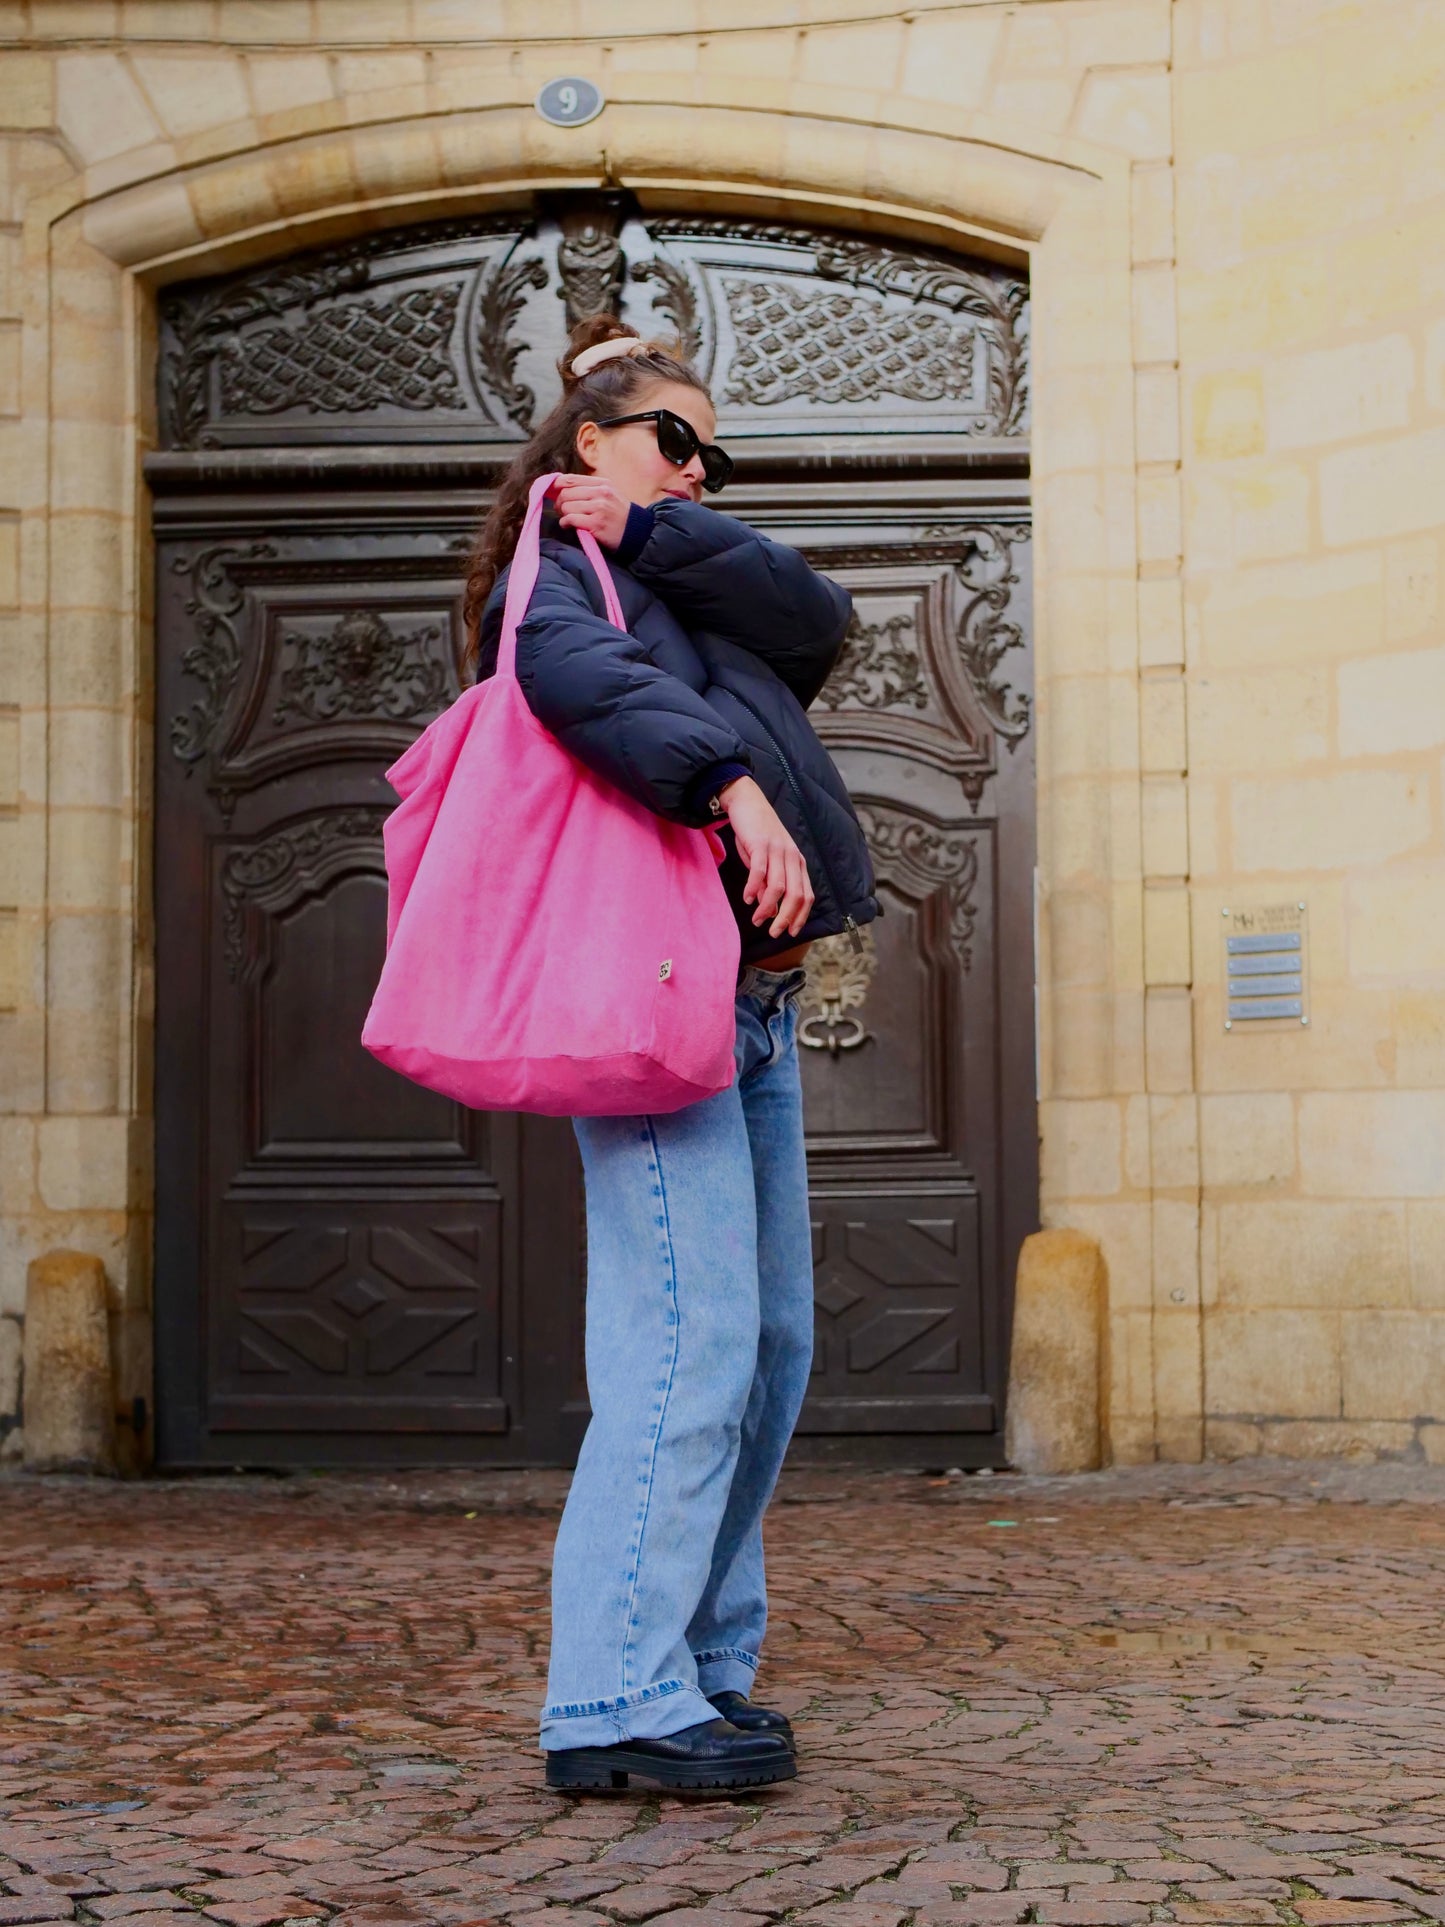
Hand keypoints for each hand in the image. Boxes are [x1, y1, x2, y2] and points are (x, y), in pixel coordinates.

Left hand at [553, 474, 630, 549]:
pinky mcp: (596, 524)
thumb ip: (589, 489)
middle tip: (561, 509)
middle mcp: (600, 493)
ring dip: (563, 514)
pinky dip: (566, 523)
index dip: (556, 485)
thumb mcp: (609, 494)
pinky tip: (569, 525)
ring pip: (567, 506)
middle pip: (566, 493)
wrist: (636, 533)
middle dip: (559, 502)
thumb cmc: (619, 515)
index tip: (552, 491)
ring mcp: (599, 508)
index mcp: (602, 483)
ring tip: (568, 518)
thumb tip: (561, 487)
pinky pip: (571, 519)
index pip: (571, 479)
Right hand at [718, 776, 813, 938]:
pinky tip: (746, 899)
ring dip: (768, 907)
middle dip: (786, 918)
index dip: (800, 916)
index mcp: (798, 862)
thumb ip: (767, 883)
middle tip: (774, 933)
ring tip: (757, 919)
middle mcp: (792, 857)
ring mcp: (778, 850)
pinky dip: (753, 888)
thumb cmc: (756, 834)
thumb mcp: (765, 861)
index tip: (790, 932)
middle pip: (796, 895)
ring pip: (779, 887)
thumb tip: (766, 907)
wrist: (747, 802)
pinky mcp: (761, 845)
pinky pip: (760, 872)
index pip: (807, 895)